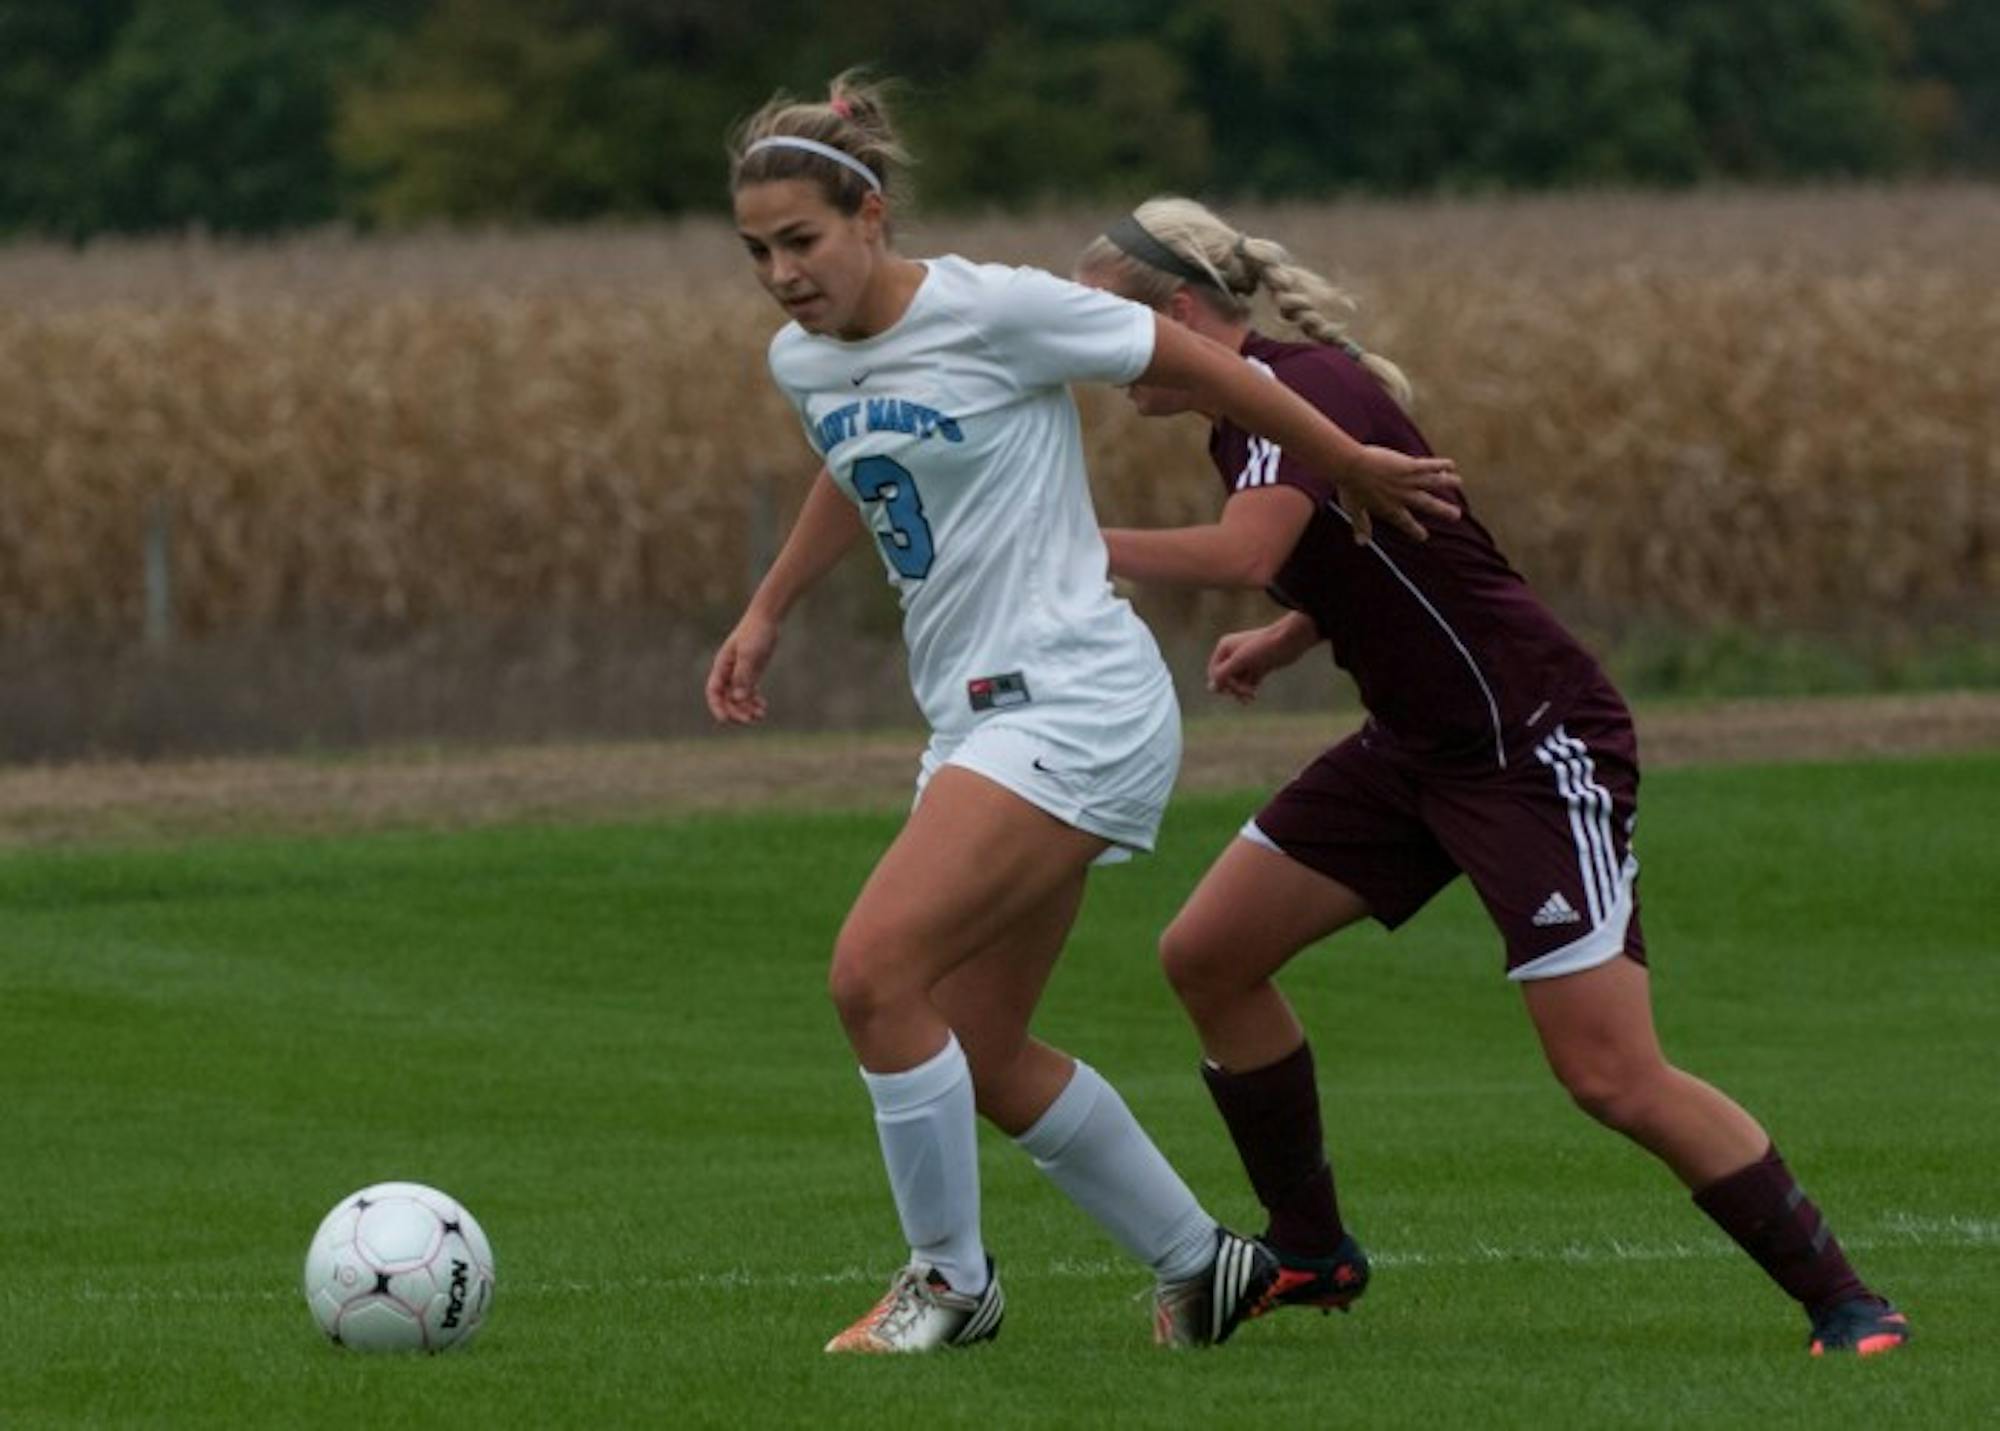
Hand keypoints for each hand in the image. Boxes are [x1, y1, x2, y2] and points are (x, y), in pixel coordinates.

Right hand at [705, 611, 780, 724]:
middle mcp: (728, 672)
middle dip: (736, 711)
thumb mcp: (749, 654)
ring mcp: (740, 674)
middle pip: (726, 699)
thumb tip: (738, 698)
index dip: (717, 707)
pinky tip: (763, 708)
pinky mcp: (751, 673)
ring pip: (739, 698)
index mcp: (722, 666)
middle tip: (749, 720)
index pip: (713, 691)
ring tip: (760, 716)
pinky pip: (749, 693)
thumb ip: (743, 676)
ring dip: (747, 709)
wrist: (767, 619)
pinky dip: (754, 702)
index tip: (724, 720)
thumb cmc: (755, 633)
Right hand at [1207, 625, 1290, 702]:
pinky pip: (1248, 682)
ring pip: (1237, 681)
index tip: (1234, 688)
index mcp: (1225, 647)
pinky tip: (1254, 696)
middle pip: (1225, 677)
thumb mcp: (1240, 661)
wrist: (1289, 641)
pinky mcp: (1258, 667)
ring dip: (1241, 691)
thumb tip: (1210, 689)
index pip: (1214, 671)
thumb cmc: (1263, 647)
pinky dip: (1249, 690)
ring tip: (1250, 698)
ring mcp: (1246, 661)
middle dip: (1233, 688)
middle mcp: (1233, 653)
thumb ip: (1223, 674)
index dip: (1222, 683)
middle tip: (1245, 694)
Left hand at [1340, 446, 1461, 544]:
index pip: (1406, 523)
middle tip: (1457, 516)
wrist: (1352, 467)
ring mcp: (1408, 481)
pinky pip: (1429, 466)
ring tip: (1459, 482)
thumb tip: (1361, 544)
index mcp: (1390, 509)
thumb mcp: (1354, 510)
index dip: (1415, 530)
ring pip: (1433, 483)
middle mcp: (1403, 497)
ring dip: (1447, 483)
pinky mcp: (1409, 466)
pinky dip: (1441, 465)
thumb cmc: (1350, 488)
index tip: (1423, 537)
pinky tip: (1451, 465)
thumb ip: (1361, 526)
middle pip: (1428, 505)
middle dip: (1443, 510)